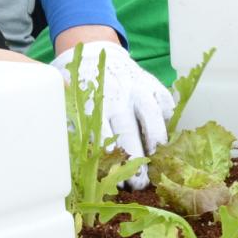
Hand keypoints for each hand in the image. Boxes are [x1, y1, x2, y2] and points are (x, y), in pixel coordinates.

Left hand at [51, 41, 173, 189]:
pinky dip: (167, 120)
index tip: (116, 179)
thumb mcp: (70, 102)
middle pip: (129, 130)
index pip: (102, 133)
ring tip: (157, 164)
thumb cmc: (82, 87)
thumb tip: (73, 157)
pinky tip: (165, 140)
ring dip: (155, 142)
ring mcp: (138, 88)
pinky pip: (166, 104)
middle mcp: (117, 94)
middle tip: (139, 184)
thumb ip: (72, 124)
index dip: (110, 159)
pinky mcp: (153, 84)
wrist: (97, 54)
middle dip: (135, 159)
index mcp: (94, 101)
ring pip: (152, 117)